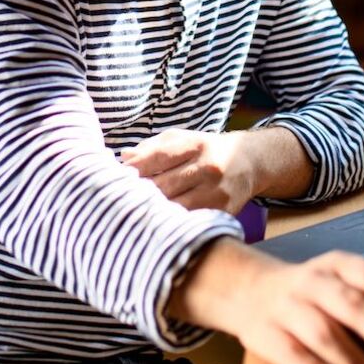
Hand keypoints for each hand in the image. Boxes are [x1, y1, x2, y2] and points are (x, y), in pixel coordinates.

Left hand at [121, 129, 254, 213]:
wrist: (250, 161)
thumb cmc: (206, 149)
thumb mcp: (183, 138)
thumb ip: (152, 147)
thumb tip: (124, 157)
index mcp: (196, 144)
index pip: (159, 157)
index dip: (135, 168)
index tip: (114, 176)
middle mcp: (208, 168)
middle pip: (164, 185)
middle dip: (138, 193)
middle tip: (115, 200)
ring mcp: (216, 192)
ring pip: (175, 207)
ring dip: (152, 212)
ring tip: (131, 215)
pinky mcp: (223, 212)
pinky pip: (191, 221)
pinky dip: (171, 224)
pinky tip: (155, 225)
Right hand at [172, 240, 363, 363]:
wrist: (249, 290)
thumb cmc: (309, 293)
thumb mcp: (338, 284)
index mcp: (334, 265)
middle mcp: (310, 282)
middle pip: (348, 302)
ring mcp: (285, 307)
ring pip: (320, 329)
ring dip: (350, 355)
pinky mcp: (263, 333)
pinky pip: (288, 351)